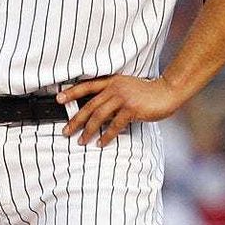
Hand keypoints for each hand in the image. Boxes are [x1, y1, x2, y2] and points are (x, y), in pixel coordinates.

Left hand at [57, 75, 179, 146]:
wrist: (166, 91)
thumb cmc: (147, 92)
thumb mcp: (126, 87)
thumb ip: (112, 96)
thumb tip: (97, 113)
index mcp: (111, 81)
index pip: (86, 86)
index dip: (71, 92)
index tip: (58, 99)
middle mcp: (114, 88)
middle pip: (89, 105)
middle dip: (75, 119)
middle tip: (66, 131)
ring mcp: (123, 98)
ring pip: (99, 116)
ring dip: (88, 130)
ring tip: (81, 140)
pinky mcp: (131, 109)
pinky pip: (115, 125)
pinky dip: (106, 136)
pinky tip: (100, 143)